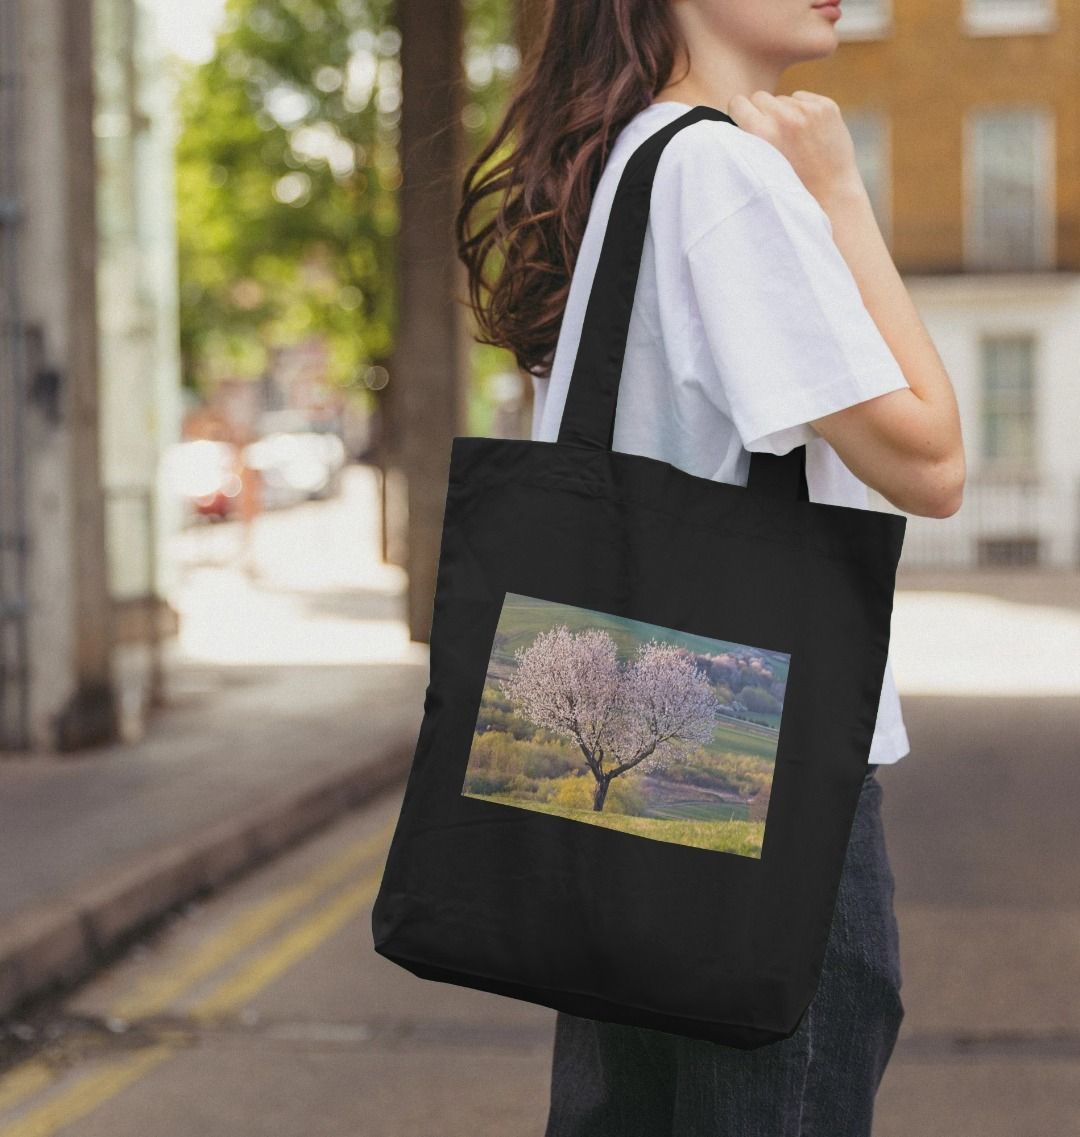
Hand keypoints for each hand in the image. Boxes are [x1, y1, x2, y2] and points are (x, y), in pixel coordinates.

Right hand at [726, 90, 864, 208]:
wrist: (831, 194)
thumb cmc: (790, 187)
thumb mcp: (759, 167)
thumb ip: (748, 140)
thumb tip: (739, 115)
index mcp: (762, 132)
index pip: (738, 102)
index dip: (741, 114)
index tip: (746, 126)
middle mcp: (784, 116)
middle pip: (759, 97)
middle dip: (762, 112)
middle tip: (771, 136)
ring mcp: (808, 109)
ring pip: (782, 99)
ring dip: (784, 113)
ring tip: (793, 140)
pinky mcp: (826, 106)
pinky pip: (802, 98)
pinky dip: (802, 111)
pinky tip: (808, 134)